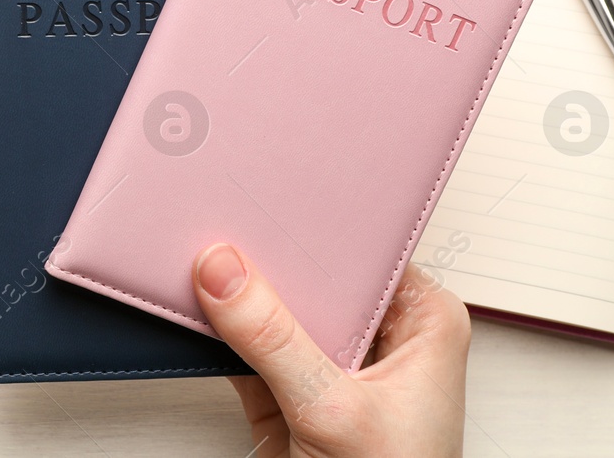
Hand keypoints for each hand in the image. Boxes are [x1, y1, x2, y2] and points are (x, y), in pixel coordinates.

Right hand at [193, 245, 469, 457]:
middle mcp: (380, 335)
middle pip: (312, 275)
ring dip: (235, 299)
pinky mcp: (289, 393)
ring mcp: (331, 364)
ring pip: (274, 310)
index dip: (310, 225)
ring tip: (195, 265)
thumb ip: (275, 340)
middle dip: (264, 262)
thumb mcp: (335, 411)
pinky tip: (191, 311)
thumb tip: (225, 272)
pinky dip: (216, 338)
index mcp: (422, 321)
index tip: (260, 203)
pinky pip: (245, 347)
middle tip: (217, 231)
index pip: (361, 249)